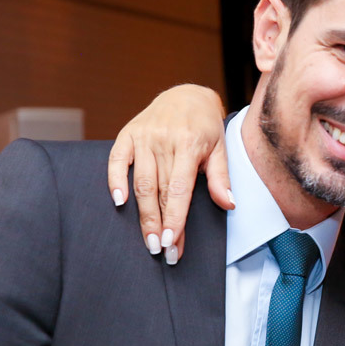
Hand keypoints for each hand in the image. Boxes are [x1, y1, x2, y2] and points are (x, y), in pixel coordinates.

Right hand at [108, 84, 231, 263]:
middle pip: (158, 191)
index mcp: (189, 143)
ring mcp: (144, 136)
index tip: (172, 242)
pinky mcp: (127, 134)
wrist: (186, 94)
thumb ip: (221, 177)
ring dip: (142, 214)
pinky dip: (115, 181)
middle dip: (159, 224)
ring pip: (140, 182)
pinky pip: (117, 160)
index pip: (179, 189)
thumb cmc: (205, 126)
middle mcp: (164, 140)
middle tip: (160, 251)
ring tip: (147, 239)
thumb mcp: (220, 147)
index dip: (175, 217)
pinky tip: (119, 202)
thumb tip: (229, 204)